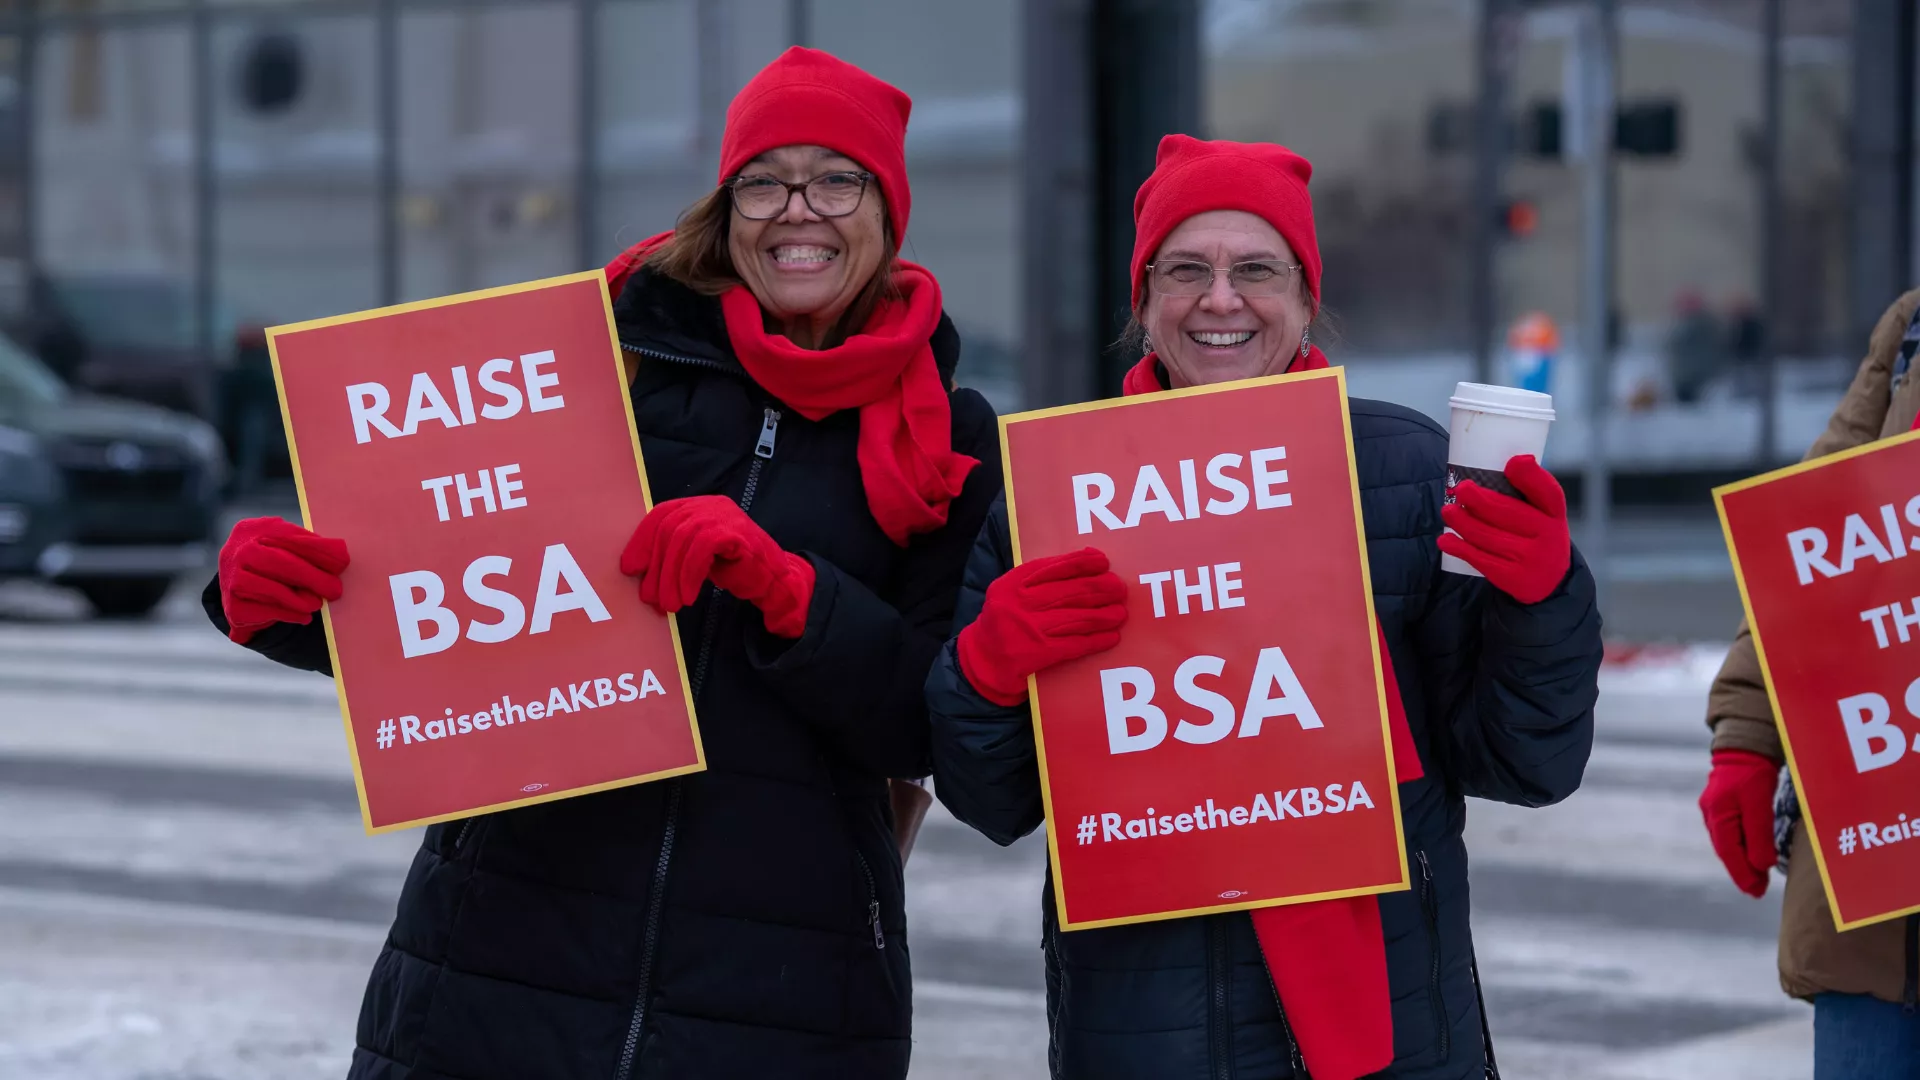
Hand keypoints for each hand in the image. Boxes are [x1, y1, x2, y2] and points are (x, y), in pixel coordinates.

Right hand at [218, 517, 349, 643]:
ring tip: (318, 603)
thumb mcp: (288, 549)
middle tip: (335, 589)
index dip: (317, 549)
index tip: (343, 561)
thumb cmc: (274, 566)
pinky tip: (304, 616)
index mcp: (253, 529)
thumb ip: (311, 548)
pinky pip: (264, 611)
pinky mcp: (232, 606)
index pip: (288, 536)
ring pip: (269, 588)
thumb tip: (340, 553)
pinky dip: (288, 614)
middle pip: (277, 561)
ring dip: (299, 598)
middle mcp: (237, 551)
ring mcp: (230, 578)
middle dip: (311, 576)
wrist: (243, 595)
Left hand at [619, 496, 813, 637]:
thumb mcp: (696, 558)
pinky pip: (702, 548)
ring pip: (682, 538)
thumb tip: (637, 571)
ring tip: (669, 604)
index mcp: (697, 507)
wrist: (776, 581)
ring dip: (671, 576)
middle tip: (651, 598)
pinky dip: (689, 574)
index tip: (630, 569)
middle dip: (656, 567)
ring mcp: (724, 514)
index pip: (661, 516)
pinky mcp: (735, 531)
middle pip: (669, 528)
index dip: (642, 542)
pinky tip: (688, 596)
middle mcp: (709, 504)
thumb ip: (673, 555)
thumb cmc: (735, 570)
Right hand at [957, 548, 1129, 706]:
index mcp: (1012, 584)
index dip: (1081, 563)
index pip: (1052, 568)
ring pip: (1075, 618)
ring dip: (1103, 615)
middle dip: (1099, 589)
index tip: (1103, 562)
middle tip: (1120, 589)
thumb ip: (1039, 579)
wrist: (981, 661)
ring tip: (1120, 613)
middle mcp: (1018, 604)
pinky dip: (1095, 640)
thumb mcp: (1011, 594)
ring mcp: (1028, 630)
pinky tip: (1111, 637)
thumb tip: (1085, 558)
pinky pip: (1074, 645)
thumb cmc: (1003, 623)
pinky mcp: (1036, 654)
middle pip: (1069, 592)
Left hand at [1438, 454, 1571, 603]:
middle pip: (1511, 514)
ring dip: (1464, 522)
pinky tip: (1446, 540)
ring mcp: (1532, 559)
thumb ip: (1526, 493)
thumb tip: (1499, 465)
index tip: (1513, 463)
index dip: (1532, 478)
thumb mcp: (1543, 515)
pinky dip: (1461, 548)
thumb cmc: (1537, 536)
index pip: (1549, 493)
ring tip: (1448, 511)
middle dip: (1482, 501)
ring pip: (1490, 537)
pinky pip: (1482, 560)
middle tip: (1462, 489)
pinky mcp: (1514, 578)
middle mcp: (1549, 536)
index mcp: (1555, 514)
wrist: (1550, 582)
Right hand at [1699, 749, 1780, 897]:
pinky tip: (1750, 853)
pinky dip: (1741, 847)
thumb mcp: (1760, 805)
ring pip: (1727, 843)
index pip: (1729, 853)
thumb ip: (1759, 836)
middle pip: (1726, 851)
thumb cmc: (1753, 773)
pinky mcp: (1723, 804)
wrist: (1746, 745)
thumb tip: (1760, 865)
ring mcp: (1715, 809)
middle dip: (1741, 872)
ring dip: (1741, 861)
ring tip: (1756, 877)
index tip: (1755, 892)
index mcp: (1718, 816)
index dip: (1742, 875)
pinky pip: (1730, 833)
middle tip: (1757, 891)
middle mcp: (1712, 815)